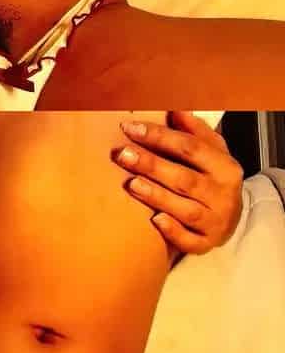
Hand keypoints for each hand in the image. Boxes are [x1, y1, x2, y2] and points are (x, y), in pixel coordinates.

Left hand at [114, 112, 243, 254]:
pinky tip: (155, 220)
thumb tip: (175, 109)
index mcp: (225, 167)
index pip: (190, 148)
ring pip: (185, 209)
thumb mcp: (211, 151)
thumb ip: (193, 131)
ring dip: (157, 196)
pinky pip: (189, 240)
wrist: (229, 218)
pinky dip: (173, 231)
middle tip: (123, 154)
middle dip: (152, 165)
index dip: (159, 136)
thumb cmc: (211, 178)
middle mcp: (223, 195)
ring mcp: (215, 221)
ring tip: (132, 183)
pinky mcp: (205, 243)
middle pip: (184, 178)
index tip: (130, 128)